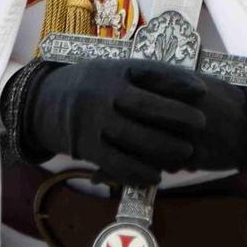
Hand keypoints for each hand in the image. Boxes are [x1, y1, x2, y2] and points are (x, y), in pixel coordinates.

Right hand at [20, 59, 246, 186]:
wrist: (44, 102)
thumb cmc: (90, 85)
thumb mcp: (111, 70)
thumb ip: (141, 77)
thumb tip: (186, 84)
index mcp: (115, 70)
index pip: (153, 72)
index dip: (180, 81)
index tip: (202, 90)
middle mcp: (105, 93)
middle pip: (148, 106)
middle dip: (178, 116)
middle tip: (201, 123)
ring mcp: (94, 120)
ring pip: (135, 137)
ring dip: (164, 148)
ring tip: (185, 153)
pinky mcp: (86, 146)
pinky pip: (116, 162)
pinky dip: (139, 171)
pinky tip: (157, 176)